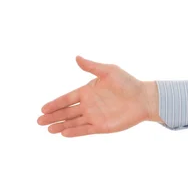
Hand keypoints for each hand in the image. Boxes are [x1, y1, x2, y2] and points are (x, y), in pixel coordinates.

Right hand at [37, 56, 151, 136]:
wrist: (144, 98)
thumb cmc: (128, 82)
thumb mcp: (109, 71)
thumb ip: (92, 67)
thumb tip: (77, 57)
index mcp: (89, 91)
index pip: (68, 98)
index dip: (55, 103)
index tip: (43, 109)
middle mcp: (89, 104)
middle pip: (67, 112)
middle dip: (53, 116)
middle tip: (39, 121)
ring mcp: (95, 116)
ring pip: (73, 122)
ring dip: (61, 125)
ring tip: (48, 129)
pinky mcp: (102, 126)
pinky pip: (85, 130)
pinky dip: (74, 132)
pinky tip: (63, 133)